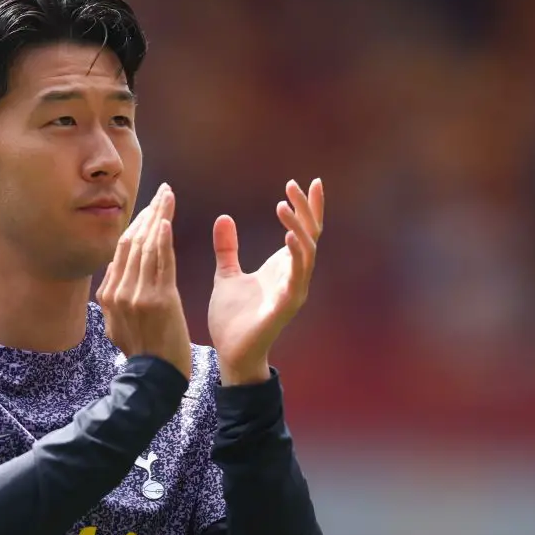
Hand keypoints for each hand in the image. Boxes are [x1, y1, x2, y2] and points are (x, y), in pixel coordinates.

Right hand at [97, 183, 192, 380]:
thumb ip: (119, 298)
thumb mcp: (122, 325)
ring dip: (158, 217)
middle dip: (148, 213)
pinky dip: (163, 239)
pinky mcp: (158, 301)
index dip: (136, 224)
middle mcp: (118, 292)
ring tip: (169, 196)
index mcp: (109, 296)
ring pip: (147, 247)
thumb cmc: (146, 353)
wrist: (156, 380)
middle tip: (163, 192)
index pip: (122, 250)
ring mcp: (136, 296)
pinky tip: (166, 219)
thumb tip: (118, 273)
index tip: (151, 207)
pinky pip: (160, 263)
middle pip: (132, 242)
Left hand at [208, 178, 323, 384]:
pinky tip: (288, 237)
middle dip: (306, 209)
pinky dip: (296, 255)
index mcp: (282, 268)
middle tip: (296, 185)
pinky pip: (297, 277)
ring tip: (284, 207)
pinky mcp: (286, 305)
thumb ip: (227, 248)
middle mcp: (294, 276)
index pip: (302, 230)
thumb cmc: (233, 319)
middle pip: (310, 235)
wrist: (230, 353)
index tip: (306, 181)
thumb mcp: (226, 275)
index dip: (307, 207)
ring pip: (307, 252)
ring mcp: (293, 290)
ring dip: (298, 228)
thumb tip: (224, 217)